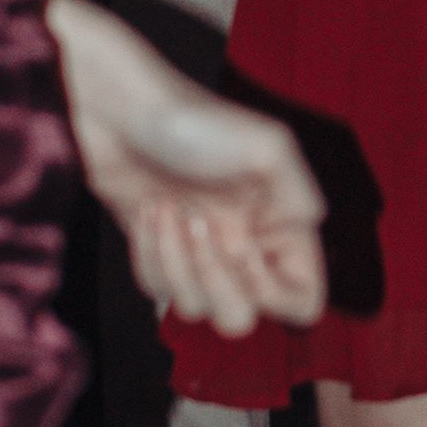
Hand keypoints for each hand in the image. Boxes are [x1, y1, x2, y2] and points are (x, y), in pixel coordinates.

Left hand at [46, 0, 326, 333]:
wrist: (116, 109)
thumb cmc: (193, 118)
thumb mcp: (267, 145)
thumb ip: (302, 194)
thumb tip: (309, 231)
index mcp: (280, 223)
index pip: (302, 300)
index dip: (276, 295)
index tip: (248, 252)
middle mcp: (244, 243)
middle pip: (240, 318)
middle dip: (213, 279)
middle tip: (200, 224)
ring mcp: (200, 250)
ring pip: (193, 307)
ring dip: (174, 260)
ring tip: (168, 207)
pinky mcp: (158, 249)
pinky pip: (157, 288)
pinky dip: (148, 255)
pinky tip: (147, 211)